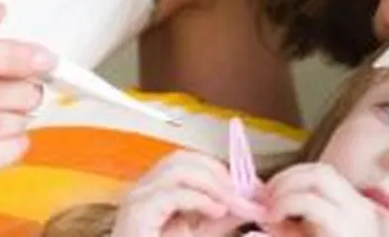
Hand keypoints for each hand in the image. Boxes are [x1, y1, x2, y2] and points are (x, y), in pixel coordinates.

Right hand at [111, 150, 259, 236]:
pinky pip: (173, 194)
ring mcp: (137, 198)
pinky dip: (200, 199)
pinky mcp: (137, 213)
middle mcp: (143, 188)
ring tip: (232, 203)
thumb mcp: (202, 233)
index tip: (249, 186)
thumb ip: (223, 217)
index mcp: (155, 189)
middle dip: (217, 171)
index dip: (219, 168)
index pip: (187, 161)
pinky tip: (216, 211)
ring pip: (178, 169)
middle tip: (242, 193)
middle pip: (181, 158)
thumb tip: (251, 203)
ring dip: (213, 183)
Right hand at [261, 163, 381, 236]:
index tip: (268, 216)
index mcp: (346, 229)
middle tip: (266, 198)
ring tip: (274, 194)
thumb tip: (262, 214)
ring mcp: (360, 201)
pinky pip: (327, 178)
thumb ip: (284, 232)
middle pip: (319, 175)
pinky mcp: (356, 199)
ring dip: (293, 176)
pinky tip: (290, 194)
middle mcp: (358, 209)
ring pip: (322, 170)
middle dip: (286, 181)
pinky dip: (304, 180)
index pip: (311, 200)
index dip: (284, 203)